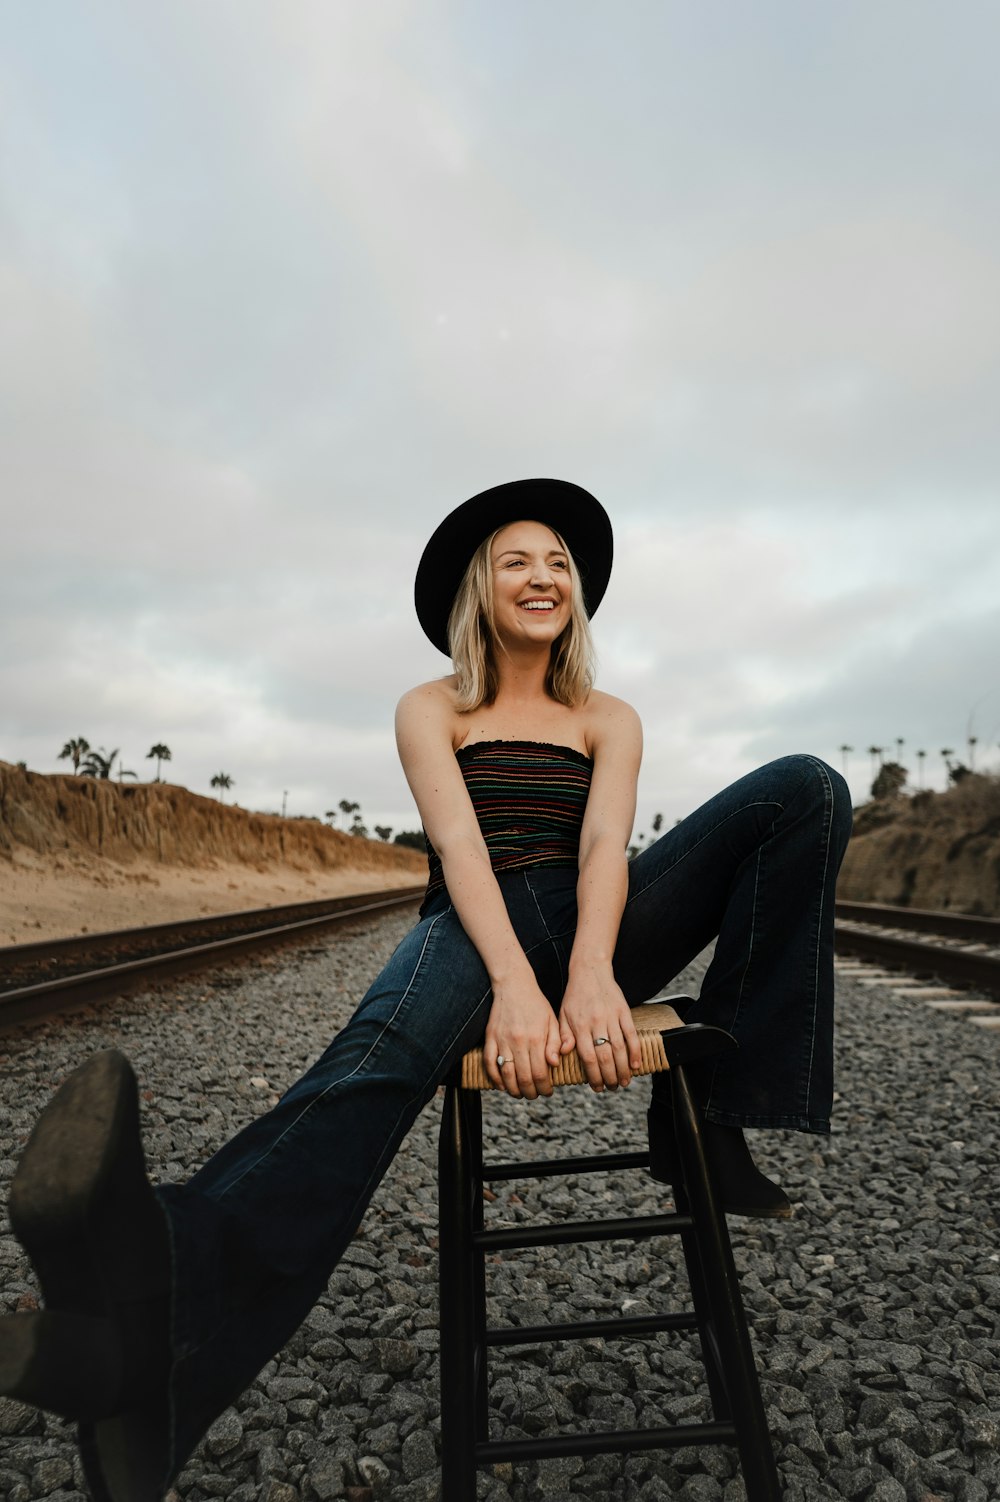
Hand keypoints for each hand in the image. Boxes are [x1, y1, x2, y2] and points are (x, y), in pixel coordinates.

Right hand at [484, 979, 562, 1098]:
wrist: (514, 985)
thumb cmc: (536, 1004)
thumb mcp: (552, 1021)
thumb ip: (555, 1043)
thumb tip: (554, 1064)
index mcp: (536, 1038)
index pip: (540, 1073)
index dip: (544, 1087)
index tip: (547, 1091)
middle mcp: (519, 1042)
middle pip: (523, 1078)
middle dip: (530, 1092)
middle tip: (535, 1095)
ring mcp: (502, 1041)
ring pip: (506, 1075)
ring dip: (513, 1090)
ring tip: (520, 1093)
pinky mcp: (490, 1038)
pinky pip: (489, 1063)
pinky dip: (494, 1078)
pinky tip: (502, 1085)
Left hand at [558, 966, 640, 1091]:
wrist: (590, 971)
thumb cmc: (574, 996)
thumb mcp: (562, 1015)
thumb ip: (562, 1037)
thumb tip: (560, 1057)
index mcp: (579, 1026)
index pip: (588, 1057)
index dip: (594, 1075)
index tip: (597, 1087)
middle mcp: (596, 1023)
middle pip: (605, 1056)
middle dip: (610, 1076)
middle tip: (612, 1088)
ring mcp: (611, 1017)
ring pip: (619, 1048)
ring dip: (623, 1068)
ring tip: (624, 1081)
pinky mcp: (624, 1011)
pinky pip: (631, 1034)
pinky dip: (635, 1051)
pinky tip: (636, 1064)